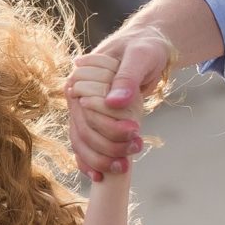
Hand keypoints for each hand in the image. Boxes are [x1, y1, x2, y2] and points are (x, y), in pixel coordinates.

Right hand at [66, 51, 147, 179]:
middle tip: (137, 145)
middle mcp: (76, 98)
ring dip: (101, 159)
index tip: (134, 131)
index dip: (107, 127)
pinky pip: (84, 146)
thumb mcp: (140, 56)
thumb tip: (114, 102)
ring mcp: (82, 112)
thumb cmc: (144, 47)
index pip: (86, 112)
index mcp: (81, 80)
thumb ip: (127, 77)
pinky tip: (101, 177)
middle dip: (108, 147)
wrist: (148, 49)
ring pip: (82, 143)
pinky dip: (91, 163)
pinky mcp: (92, 122)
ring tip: (126, 165)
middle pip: (82, 131)